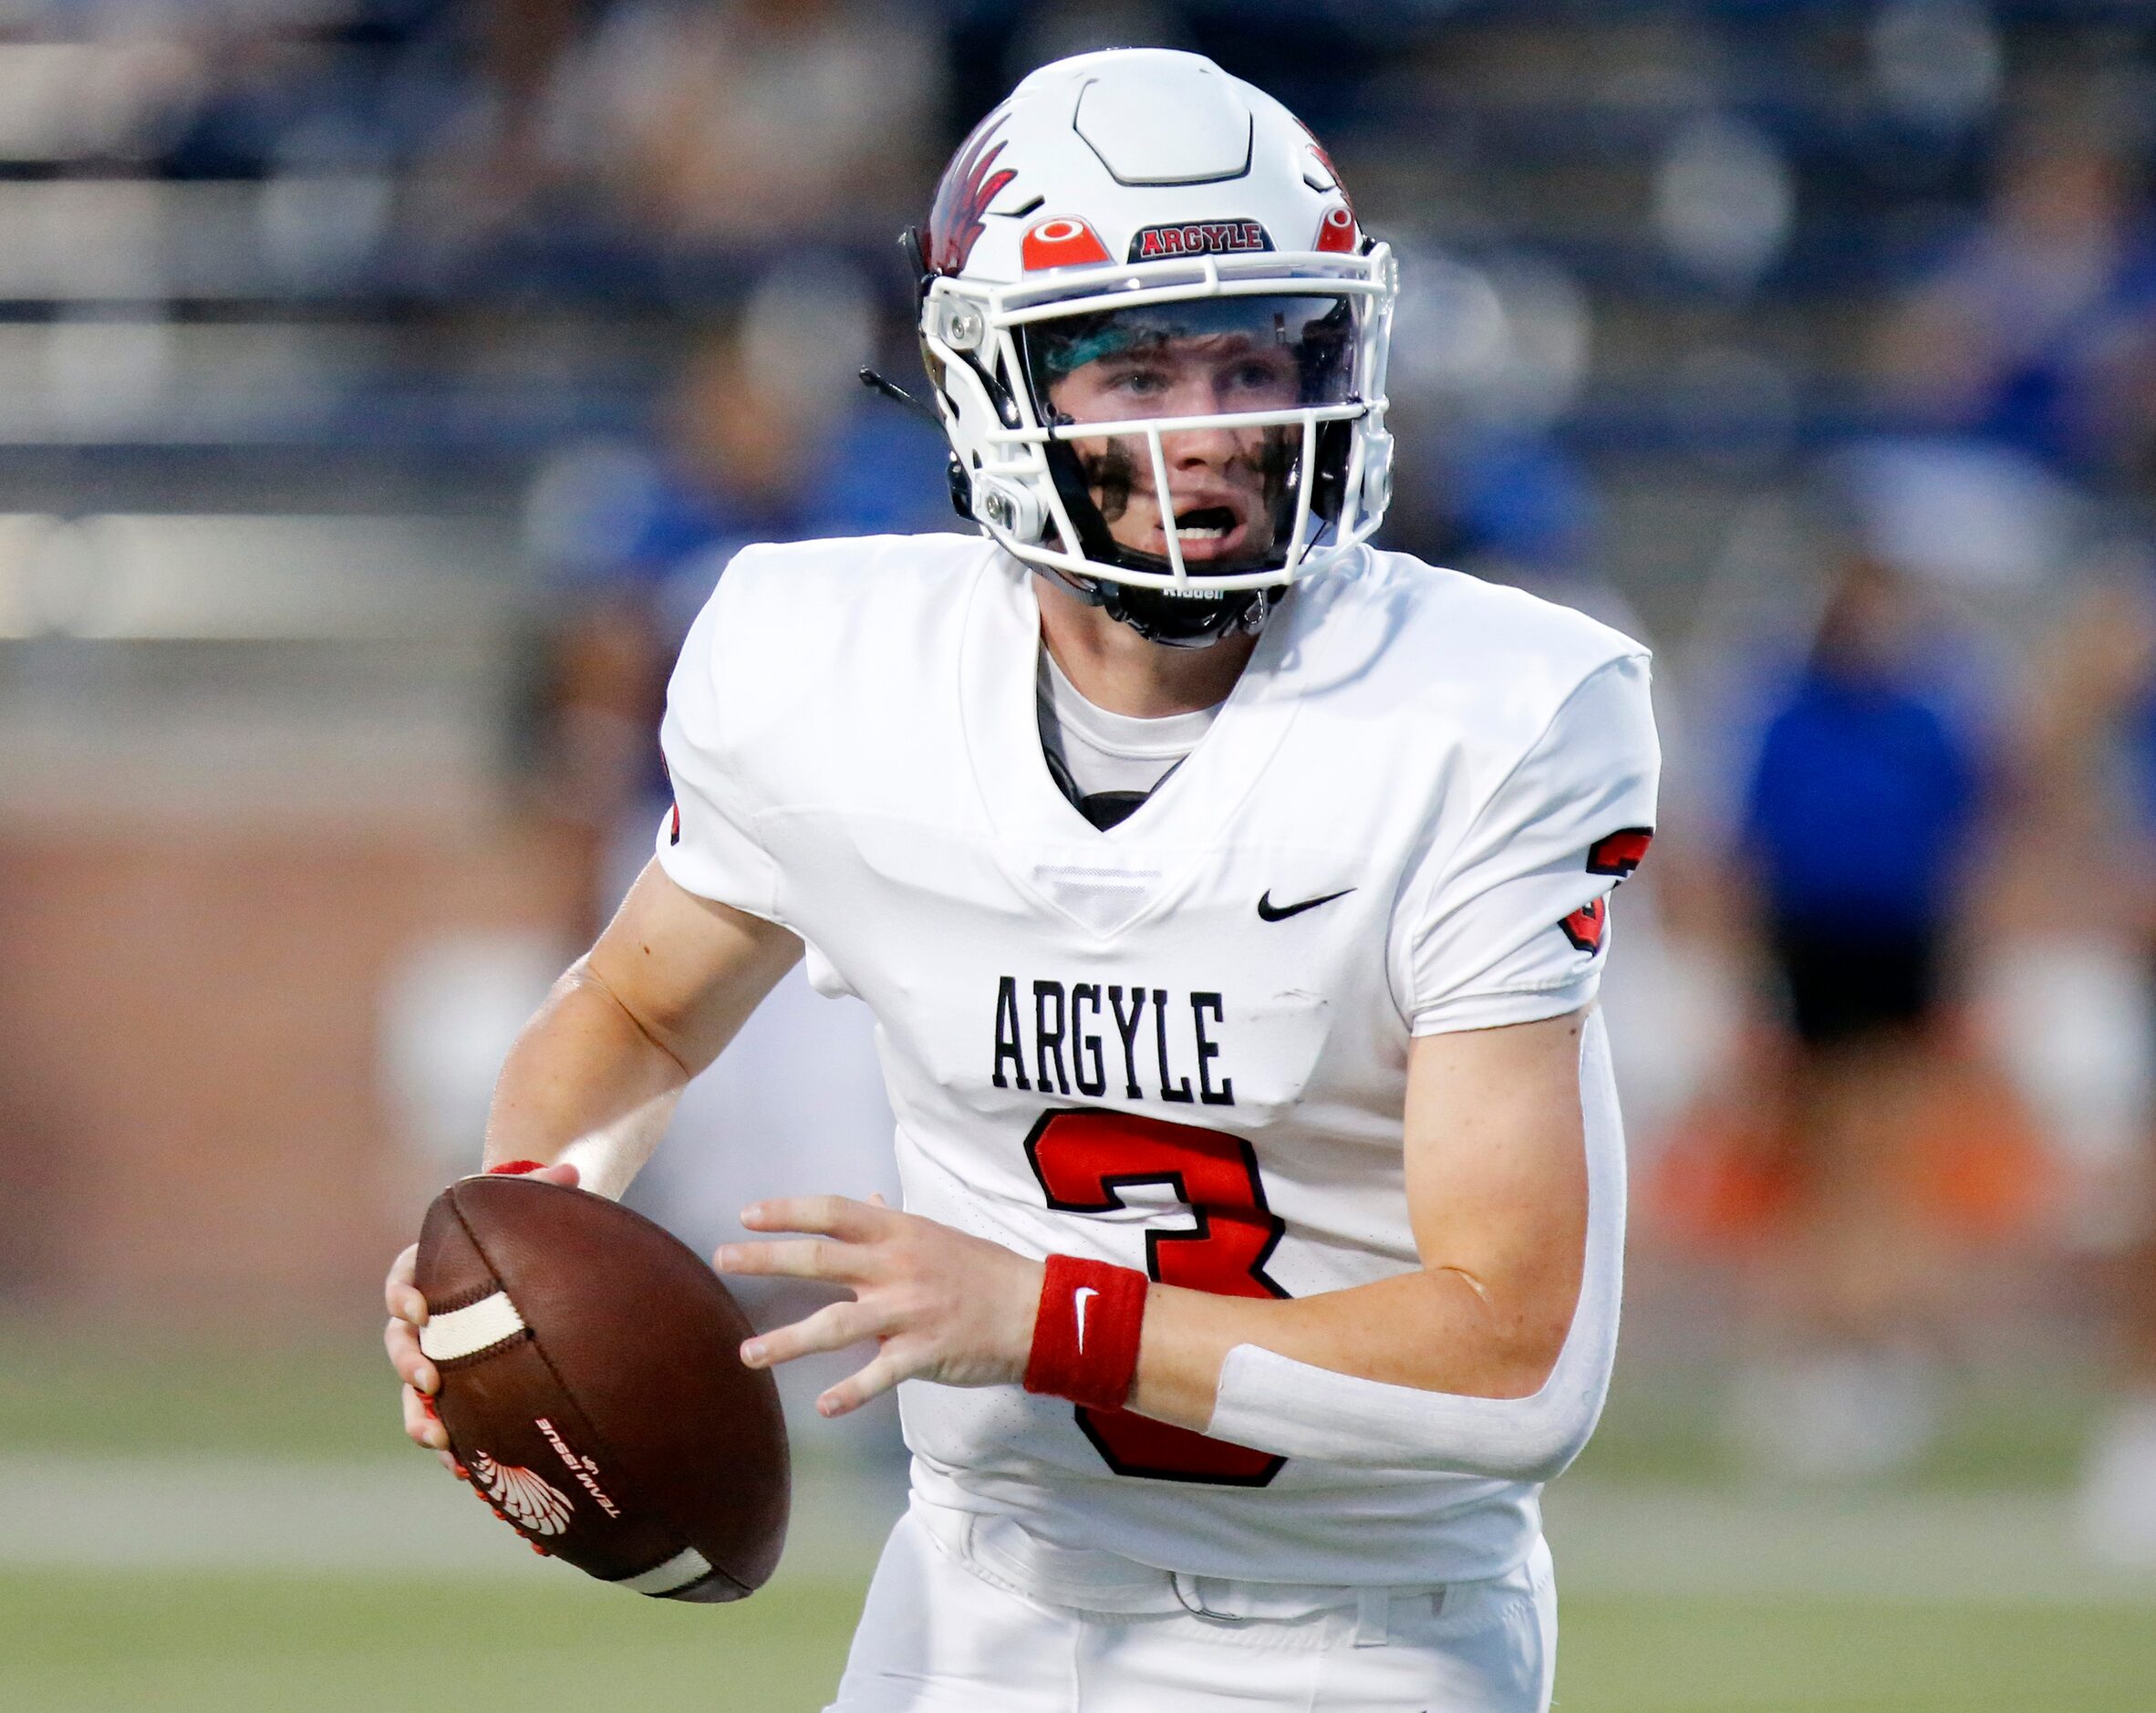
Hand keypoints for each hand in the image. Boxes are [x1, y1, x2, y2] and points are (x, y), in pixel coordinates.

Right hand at [385, 1161, 581, 1467]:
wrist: (529, 1264)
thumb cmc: (522, 1231)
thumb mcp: (530, 1203)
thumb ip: (544, 1187)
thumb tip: (573, 1170)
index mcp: (428, 1269)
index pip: (401, 1280)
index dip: (405, 1297)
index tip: (420, 1310)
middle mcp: (424, 1318)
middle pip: (399, 1344)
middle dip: (409, 1365)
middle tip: (430, 1382)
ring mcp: (438, 1355)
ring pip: (414, 1392)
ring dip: (420, 1417)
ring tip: (439, 1440)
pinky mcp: (460, 1388)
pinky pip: (446, 1419)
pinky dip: (453, 1444)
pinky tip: (467, 1472)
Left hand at [716, 1195, 1043, 1419]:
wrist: (1035, 1310)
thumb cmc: (982, 1270)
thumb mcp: (937, 1235)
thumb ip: (894, 1225)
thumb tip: (866, 1204)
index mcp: (900, 1233)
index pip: (834, 1213)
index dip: (789, 1212)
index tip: (747, 1214)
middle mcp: (897, 1267)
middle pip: (820, 1259)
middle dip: (766, 1259)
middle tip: (722, 1259)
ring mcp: (908, 1312)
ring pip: (836, 1324)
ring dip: (787, 1340)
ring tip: (746, 1354)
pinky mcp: (923, 1353)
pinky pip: (879, 1375)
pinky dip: (851, 1392)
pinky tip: (823, 1406)